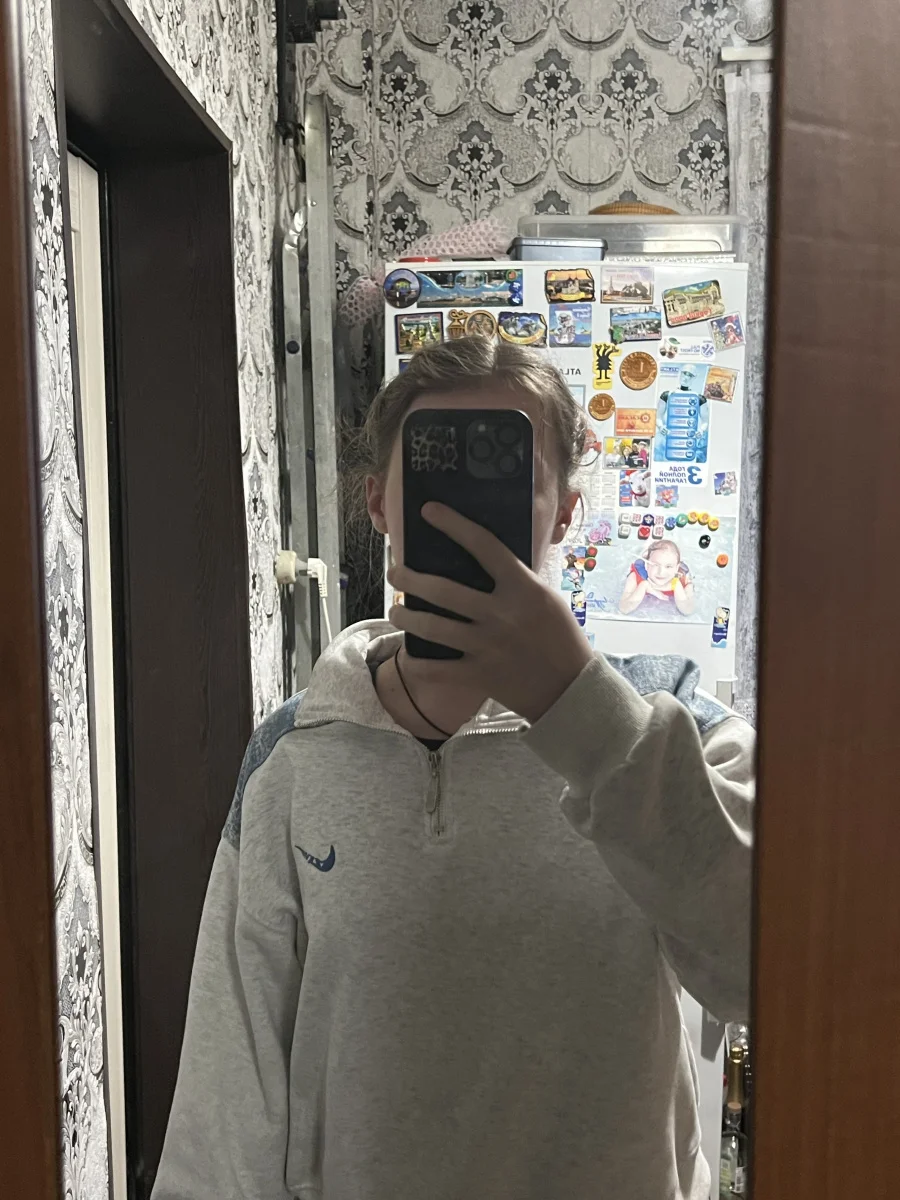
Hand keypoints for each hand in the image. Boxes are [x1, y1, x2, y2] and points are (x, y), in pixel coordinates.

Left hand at [387, 503, 594, 722]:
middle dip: (410, 579)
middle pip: (442, 591)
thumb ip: (516, 583)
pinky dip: (418, 662)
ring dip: (405, 617)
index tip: (429, 511)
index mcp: (522, 588)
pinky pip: (437, 669)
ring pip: (432, 627)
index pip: (484, 546)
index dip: (454, 525)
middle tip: (395, 573)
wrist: (572, 688)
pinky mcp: (479, 674)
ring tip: (395, 611)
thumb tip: (485, 563)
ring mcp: (487, 645)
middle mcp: (501, 614)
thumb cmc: (561, 638)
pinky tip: (409, 653)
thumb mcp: (546, 599)